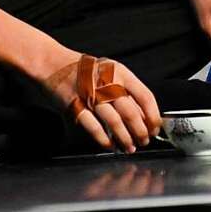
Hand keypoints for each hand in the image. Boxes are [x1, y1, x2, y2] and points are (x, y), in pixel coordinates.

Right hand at [44, 50, 160, 153]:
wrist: (55, 64)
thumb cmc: (87, 70)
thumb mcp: (111, 72)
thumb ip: (126, 90)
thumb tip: (144, 115)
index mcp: (120, 72)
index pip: (145, 96)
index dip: (153, 116)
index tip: (155, 128)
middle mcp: (108, 82)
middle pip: (131, 112)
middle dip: (140, 131)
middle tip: (144, 141)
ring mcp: (91, 94)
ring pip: (114, 121)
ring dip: (124, 138)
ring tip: (129, 147)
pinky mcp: (76, 105)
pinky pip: (93, 127)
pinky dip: (104, 139)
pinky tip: (110, 145)